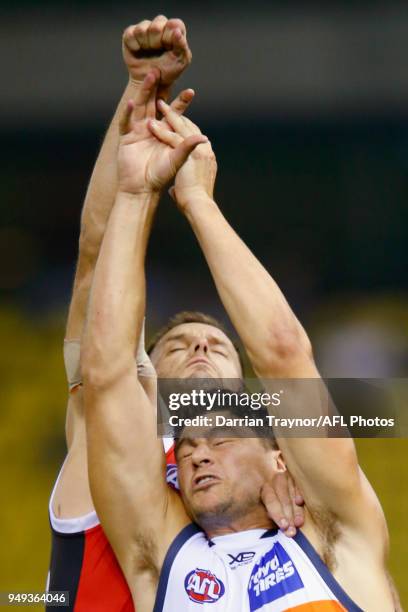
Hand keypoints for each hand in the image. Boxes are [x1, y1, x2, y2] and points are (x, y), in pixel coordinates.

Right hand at [118, 71, 206, 194]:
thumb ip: (187, 147)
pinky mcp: (126, 137)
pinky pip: (126, 122)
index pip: (174, 114)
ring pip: (141, 107)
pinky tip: (131, 103)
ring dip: (145, 92)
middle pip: (154, 104)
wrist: (142, 189)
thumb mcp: (176, 160)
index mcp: (165, 132)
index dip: (181, 103)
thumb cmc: (160, 176)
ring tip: (150, 77)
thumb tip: (204, 138)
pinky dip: (128, 113)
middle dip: (158, 89)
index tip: (191, 92)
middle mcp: (152, 128)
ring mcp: (138, 131)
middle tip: (162, 71)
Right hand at [122, 16, 191, 96]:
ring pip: (143, 28)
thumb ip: (182, 45)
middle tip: (157, 50)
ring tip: (148, 52)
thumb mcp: (180, 61)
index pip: (175, 24)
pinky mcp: (130, 34)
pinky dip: (134, 45)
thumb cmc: (168, 72)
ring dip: (145, 43)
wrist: (150, 83)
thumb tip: (177, 31)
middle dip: (158, 39)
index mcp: (174, 31)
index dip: (171, 35)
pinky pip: (130, 34)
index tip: (169, 47)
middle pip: (159, 21)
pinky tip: (138, 51)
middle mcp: (160, 26)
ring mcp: (144, 29)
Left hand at [149, 99, 216, 210]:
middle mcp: (203, 151)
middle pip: (187, 125)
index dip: (182, 125)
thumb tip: (173, 191)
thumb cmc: (192, 201)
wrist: (198, 205)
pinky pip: (174, 138)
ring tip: (158, 104)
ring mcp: (199, 151)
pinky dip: (163, 131)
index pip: (192, 135)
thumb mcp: (185, 190)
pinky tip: (151, 124)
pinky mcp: (190, 155)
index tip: (171, 118)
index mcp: (203, 156)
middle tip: (163, 103)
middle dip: (175, 113)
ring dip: (169, 115)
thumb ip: (179, 187)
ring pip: (181, 127)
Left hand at [261, 470, 304, 536]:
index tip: (284, 526)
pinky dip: (299, 493)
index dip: (277, 515)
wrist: (286, 480)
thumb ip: (273, 514)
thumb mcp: (270, 507)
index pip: (271, 502)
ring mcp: (287, 476)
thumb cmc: (276, 502)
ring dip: (296, 510)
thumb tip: (276, 527)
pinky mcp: (297, 475)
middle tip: (292, 531)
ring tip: (298, 523)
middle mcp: (275, 481)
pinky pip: (298, 484)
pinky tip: (300, 502)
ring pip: (292, 495)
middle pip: (283, 500)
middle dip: (288, 517)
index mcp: (266, 489)